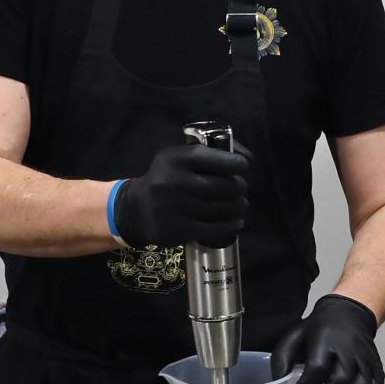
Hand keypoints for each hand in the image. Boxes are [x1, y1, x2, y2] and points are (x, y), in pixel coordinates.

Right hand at [113, 143, 247, 247]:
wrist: (137, 209)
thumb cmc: (168, 179)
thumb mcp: (179, 158)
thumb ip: (211, 153)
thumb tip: (248, 158)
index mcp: (175, 159)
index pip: (214, 158)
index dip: (235, 162)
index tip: (243, 166)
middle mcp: (173, 182)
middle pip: (224, 186)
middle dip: (239, 186)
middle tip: (240, 188)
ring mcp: (175, 208)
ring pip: (222, 208)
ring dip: (238, 206)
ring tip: (240, 205)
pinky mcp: (178, 230)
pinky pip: (215, 229)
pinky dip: (231, 225)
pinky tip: (236, 221)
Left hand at [271, 295, 383, 383]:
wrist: (350, 314)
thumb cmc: (319, 328)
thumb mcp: (295, 335)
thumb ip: (282, 357)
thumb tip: (279, 382)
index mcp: (326, 339)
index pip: (317, 369)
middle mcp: (350, 349)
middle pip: (341, 382)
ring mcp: (366, 359)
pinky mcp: (378, 368)